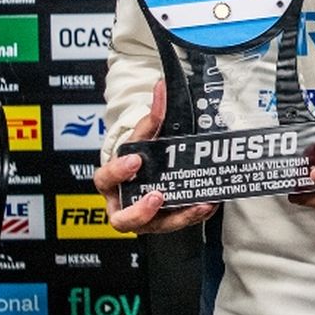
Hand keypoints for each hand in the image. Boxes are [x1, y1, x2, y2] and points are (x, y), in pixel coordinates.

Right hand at [93, 80, 217, 232]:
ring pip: (154, 227)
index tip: (135, 160)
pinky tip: (208, 203)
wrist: (142, 171)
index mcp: (111, 181)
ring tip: (197, 204)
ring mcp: (143, 218)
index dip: (118, 172)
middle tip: (157, 195)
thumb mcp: (142, 137)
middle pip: (122, 219)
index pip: (106, 178)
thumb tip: (160, 87)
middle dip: (140, 211)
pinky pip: (178, 222)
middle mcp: (122, 204)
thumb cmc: (137, 157)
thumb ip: (151, 116)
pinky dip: (194, 214)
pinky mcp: (163, 222)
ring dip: (177, 217)